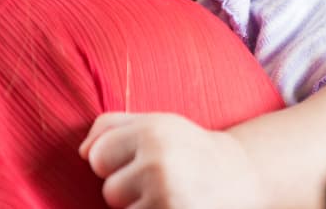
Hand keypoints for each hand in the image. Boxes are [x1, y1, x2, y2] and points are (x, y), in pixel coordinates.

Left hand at [81, 112, 265, 208]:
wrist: (243, 178)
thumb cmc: (191, 150)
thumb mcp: (158, 124)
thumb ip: (113, 126)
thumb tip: (82, 152)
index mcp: (153, 131)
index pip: (96, 155)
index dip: (114, 161)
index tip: (141, 159)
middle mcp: (159, 163)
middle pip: (109, 189)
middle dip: (130, 189)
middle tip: (164, 180)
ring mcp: (166, 197)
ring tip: (171, 195)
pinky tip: (174, 206)